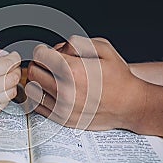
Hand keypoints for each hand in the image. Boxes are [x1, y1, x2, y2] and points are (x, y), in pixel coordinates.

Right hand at [0, 42, 20, 130]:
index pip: (6, 64)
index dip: (13, 58)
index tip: (12, 56)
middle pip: (13, 78)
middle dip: (14, 69)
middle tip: (9, 65)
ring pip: (11, 91)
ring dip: (10, 83)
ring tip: (1, 78)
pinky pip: (4, 104)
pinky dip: (3, 95)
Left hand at [27, 35, 145, 130]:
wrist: (130, 104)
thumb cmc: (118, 77)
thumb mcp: (103, 48)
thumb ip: (76, 42)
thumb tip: (57, 48)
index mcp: (73, 70)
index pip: (39, 55)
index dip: (42, 50)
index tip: (47, 51)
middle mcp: (65, 90)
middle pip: (33, 71)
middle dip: (39, 63)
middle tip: (50, 63)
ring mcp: (62, 107)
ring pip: (32, 89)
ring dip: (38, 81)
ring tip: (50, 78)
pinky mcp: (62, 119)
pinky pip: (38, 106)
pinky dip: (41, 97)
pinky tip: (53, 91)